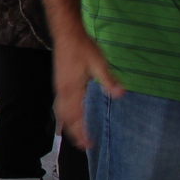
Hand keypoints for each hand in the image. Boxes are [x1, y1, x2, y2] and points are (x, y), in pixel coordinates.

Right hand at [52, 30, 121, 148]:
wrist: (66, 34)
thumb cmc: (83, 47)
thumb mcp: (99, 63)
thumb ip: (108, 80)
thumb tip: (120, 95)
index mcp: (72, 89)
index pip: (76, 116)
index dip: (81, 132)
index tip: (89, 143)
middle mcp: (62, 91)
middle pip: (65, 118)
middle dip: (74, 133)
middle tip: (84, 145)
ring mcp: (59, 87)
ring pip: (60, 112)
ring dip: (67, 126)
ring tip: (75, 136)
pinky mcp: (59, 83)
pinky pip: (59, 105)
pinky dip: (64, 116)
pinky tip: (68, 117)